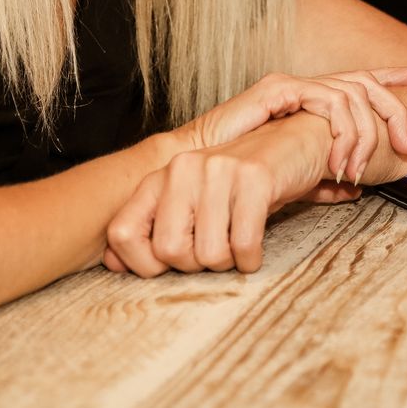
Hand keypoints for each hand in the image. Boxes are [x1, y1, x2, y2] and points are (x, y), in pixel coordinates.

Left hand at [104, 114, 329, 275]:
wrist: (294, 142)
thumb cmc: (239, 183)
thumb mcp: (191, 201)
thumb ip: (151, 228)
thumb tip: (112, 264)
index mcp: (160, 177)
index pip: (121, 233)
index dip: (144, 264)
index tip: (170, 263)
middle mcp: (182, 169)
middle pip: (169, 251)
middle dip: (197, 265)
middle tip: (217, 248)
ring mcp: (218, 171)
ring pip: (210, 254)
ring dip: (229, 262)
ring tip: (238, 239)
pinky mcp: (254, 179)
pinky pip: (244, 245)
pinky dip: (252, 258)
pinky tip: (255, 246)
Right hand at [176, 67, 406, 185]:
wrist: (200, 175)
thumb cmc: (239, 178)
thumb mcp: (293, 179)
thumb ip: (322, 178)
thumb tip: (352, 189)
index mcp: (311, 103)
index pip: (359, 83)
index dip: (392, 79)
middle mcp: (305, 87)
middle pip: (365, 81)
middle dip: (395, 108)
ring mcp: (292, 85)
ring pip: (351, 92)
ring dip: (364, 133)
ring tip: (359, 168)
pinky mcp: (278, 90)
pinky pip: (326, 99)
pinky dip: (340, 130)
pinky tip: (338, 159)